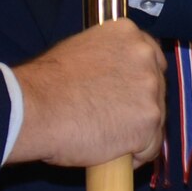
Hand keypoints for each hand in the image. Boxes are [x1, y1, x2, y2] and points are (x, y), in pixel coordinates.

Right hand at [7, 18, 166, 167]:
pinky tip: (112, 152)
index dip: (138, 81)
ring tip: (105, 138)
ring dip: (136, 132)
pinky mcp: (148, 123)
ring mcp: (150, 90)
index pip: (151, 59)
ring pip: (155, 120)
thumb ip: (107, 59)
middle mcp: (145, 57)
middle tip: (112, 120)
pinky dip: (135, 155)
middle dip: (139, 107)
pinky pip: (151, 147)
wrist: (35, 108)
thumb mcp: (80, 50)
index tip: (127, 95)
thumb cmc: (47, 84)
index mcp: (128, 35)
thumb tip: (112, 75)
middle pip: (157, 89)